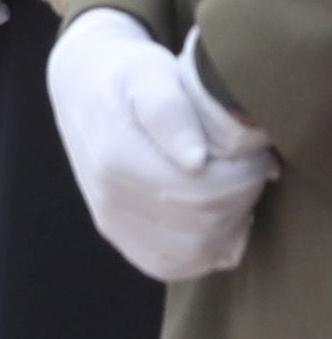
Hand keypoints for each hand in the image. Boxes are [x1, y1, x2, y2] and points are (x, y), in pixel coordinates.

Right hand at [50, 5, 284, 283]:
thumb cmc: (127, 76)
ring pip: (191, 253)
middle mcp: (108, 196)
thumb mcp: (150, 73)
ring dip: (227, 227)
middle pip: (203, 223)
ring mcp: (110, 219)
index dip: (245, 177)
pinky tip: (216, 223)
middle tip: (250, 169)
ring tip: (234, 193)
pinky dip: (202, 254)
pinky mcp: (116, 232)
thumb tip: (195, 160)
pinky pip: (167, 265)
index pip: (204, 191)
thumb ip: (170, 111)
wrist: (82, 87)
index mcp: (116, 157)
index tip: (256, 153)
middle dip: (242, 198)